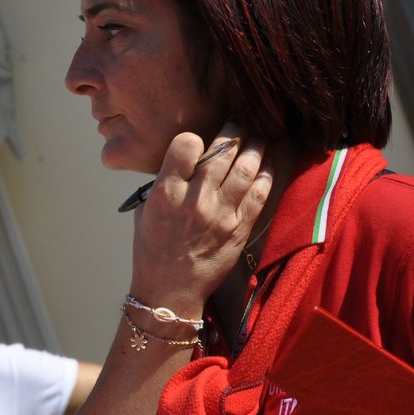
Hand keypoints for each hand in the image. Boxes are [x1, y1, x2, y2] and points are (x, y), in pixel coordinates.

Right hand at [130, 122, 272, 317]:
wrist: (170, 290)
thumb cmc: (153, 251)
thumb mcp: (145, 211)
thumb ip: (165, 184)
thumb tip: (185, 162)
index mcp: (165, 193)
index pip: (185, 145)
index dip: (194, 138)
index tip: (199, 140)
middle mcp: (194, 200)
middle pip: (222, 152)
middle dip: (235, 131)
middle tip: (240, 124)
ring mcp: (220, 214)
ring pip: (245, 167)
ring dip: (255, 147)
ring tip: (258, 138)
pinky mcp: (239, 229)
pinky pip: (259, 194)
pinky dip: (266, 175)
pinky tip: (268, 165)